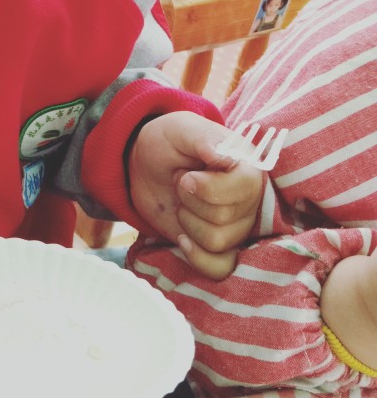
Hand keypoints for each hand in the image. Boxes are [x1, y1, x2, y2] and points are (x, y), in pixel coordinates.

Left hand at [128, 112, 264, 279]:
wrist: (147, 163)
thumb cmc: (169, 142)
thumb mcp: (181, 129)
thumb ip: (202, 137)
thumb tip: (224, 156)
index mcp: (248, 167)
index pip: (245, 188)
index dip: (208, 188)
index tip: (186, 176)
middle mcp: (250, 199)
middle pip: (224, 218)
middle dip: (189, 201)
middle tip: (181, 182)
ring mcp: (237, 225)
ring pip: (217, 242)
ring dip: (187, 221)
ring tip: (182, 202)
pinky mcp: (220, 246)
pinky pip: (221, 268)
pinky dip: (197, 257)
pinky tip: (182, 237)